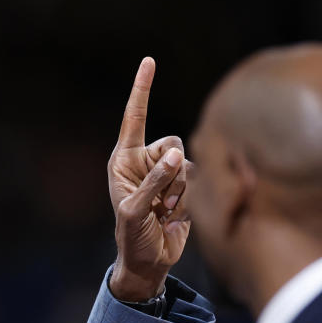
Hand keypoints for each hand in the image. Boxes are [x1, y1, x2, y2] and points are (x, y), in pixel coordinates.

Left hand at [107, 57, 192, 300]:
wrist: (149, 261)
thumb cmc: (132, 236)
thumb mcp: (135, 211)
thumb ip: (155, 181)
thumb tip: (175, 155)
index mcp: (124, 160)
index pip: (135, 118)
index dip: (142, 90)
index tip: (148, 61)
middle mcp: (145, 161)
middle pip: (171, 143)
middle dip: (171, 172)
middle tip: (159, 201)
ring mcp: (166, 173)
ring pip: (186, 164)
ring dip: (178, 191)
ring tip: (162, 212)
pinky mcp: (184, 187)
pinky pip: (196, 181)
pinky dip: (187, 201)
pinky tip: (173, 216)